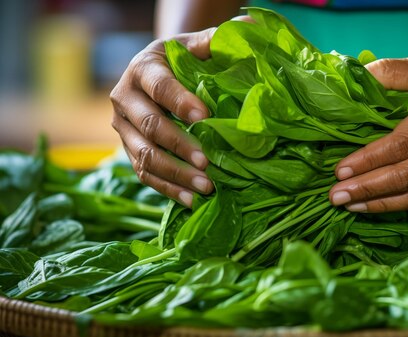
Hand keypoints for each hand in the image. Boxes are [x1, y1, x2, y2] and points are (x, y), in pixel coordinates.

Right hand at [110, 29, 215, 206]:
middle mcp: (124, 98)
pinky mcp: (128, 149)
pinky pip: (144, 174)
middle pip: (148, 127)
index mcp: (142, 70)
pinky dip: (168, 189)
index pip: (159, 87)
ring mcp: (122, 128)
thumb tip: (246, 26)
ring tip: (206, 187)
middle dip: (178, 146)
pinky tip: (192, 200)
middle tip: (208, 163)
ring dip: (175, 174)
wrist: (157, 75)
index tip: (205, 117)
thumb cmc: (182, 60)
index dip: (180, 102)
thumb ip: (214, 40)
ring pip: (144, 156)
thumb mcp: (194, 45)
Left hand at [329, 54, 407, 212]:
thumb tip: (352, 80)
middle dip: (368, 188)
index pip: (401, 145)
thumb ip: (388, 72)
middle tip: (336, 196)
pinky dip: (398, 202)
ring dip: (381, 203)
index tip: (339, 171)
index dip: (368, 160)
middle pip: (406, 175)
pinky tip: (373, 203)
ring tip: (350, 205)